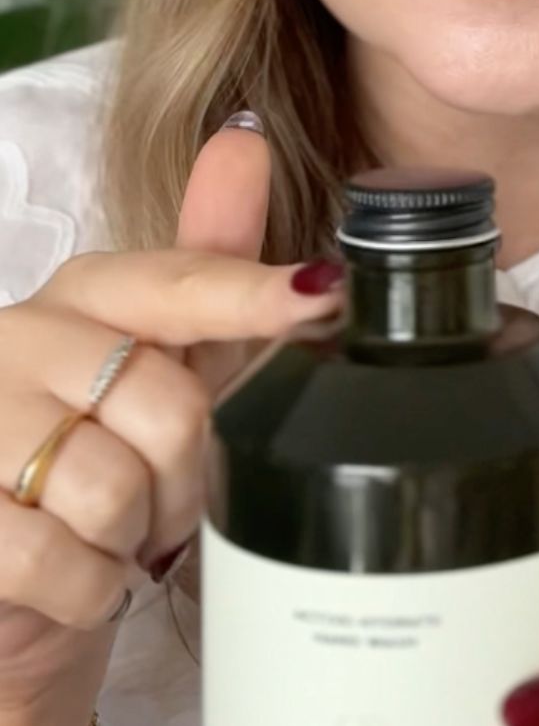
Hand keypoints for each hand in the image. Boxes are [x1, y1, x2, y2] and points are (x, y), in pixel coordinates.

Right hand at [0, 117, 343, 687]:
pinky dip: (90, 586)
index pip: (181, 283)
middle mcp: (19, 338)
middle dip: (192, 473)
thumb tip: (245, 139)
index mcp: (85, 291)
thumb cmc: (107, 450)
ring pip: (114, 488)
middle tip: (169, 493)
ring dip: (137, 534)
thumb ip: (212, 262)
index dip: (255, 296)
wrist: (15, 574)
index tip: (321, 299)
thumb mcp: (172, 356)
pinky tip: (81, 572)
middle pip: (168, 405)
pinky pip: (59, 561)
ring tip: (119, 529)